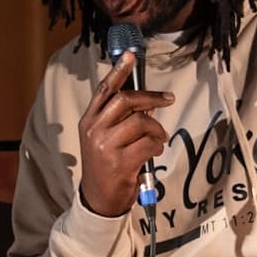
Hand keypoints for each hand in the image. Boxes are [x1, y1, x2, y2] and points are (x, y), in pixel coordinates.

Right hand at [78, 51, 173, 218]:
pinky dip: (157, 146)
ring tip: (157, 138)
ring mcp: (106, 147)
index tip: (131, 55)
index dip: (118, 70)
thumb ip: (120, 118)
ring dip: (156, 129)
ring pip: (141, 122)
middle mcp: (94, 131)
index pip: (104, 90)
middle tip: (168, 99)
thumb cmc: (106, 166)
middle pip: (126, 100)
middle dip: (151, 98)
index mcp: (89, 121)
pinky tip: (152, 153)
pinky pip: (150, 144)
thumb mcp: (104, 139)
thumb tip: (147, 100)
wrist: (99, 200)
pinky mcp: (120, 163)